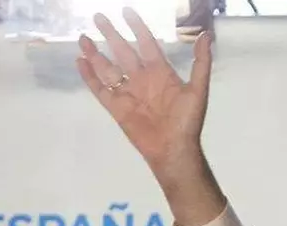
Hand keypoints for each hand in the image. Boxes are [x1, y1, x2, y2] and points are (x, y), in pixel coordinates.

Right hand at [76, 8, 223, 225]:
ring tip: (83, 37)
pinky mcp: (116, 108)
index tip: (127, 11)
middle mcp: (142, 79)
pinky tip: (80, 62)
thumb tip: (206, 35)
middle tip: (98, 16)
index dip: (137, 27)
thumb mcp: (198, 89)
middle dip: (111, 34)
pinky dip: (89, 76)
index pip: (146, 43)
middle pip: (123, 51)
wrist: (174, 149)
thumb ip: (200, 63)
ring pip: (108, 68)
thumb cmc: (187, 121)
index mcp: (160, 72)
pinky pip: (100, 89)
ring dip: (95, 53)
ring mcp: (128, 93)